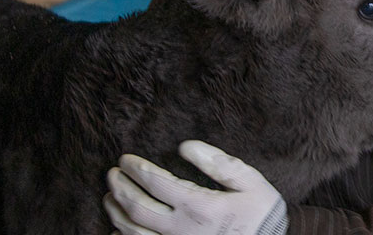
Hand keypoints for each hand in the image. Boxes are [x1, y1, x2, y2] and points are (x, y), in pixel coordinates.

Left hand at [104, 140, 287, 234]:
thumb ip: (217, 162)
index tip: (125, 159)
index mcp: (199, 206)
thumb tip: (186, 146)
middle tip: (112, 174)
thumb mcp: (249, 181)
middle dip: (121, 188)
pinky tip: (118, 230)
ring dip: (117, 213)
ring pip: (133, 232)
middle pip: (137, 207)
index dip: (136, 169)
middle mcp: (181, 228)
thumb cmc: (262, 212)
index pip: (156, 183)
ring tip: (110, 197)